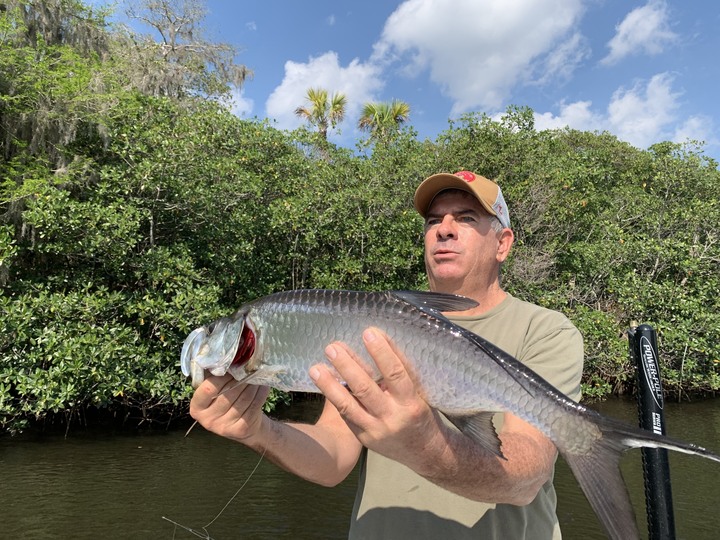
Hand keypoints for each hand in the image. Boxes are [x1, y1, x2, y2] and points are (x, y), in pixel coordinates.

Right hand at [189, 374, 270, 442]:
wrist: (241, 427)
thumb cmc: (225, 401)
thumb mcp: (214, 392)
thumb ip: (213, 377)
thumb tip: (223, 356)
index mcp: (197, 408)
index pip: (209, 389)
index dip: (222, 376)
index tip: (232, 367)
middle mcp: (208, 420)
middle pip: (228, 394)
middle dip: (241, 378)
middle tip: (249, 367)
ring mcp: (224, 427)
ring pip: (243, 398)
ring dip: (253, 383)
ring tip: (257, 374)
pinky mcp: (240, 429)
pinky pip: (254, 405)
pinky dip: (261, 393)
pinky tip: (263, 385)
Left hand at [309, 327, 448, 470]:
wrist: (424, 453)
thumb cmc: (422, 414)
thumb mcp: (420, 393)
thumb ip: (402, 373)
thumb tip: (381, 340)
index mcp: (411, 403)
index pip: (396, 373)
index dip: (382, 353)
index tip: (368, 333)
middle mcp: (392, 417)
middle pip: (365, 389)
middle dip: (347, 366)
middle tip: (332, 347)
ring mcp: (375, 430)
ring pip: (348, 405)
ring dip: (330, 385)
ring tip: (316, 367)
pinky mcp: (363, 438)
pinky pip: (346, 415)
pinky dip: (334, 398)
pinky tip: (323, 383)